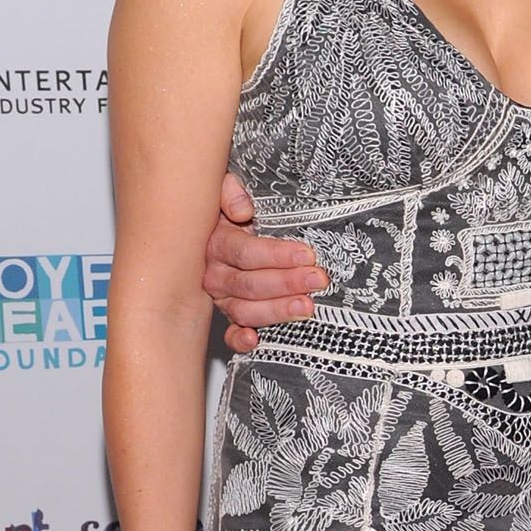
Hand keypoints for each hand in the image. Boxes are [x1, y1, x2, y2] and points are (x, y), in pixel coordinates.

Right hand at [201, 171, 325, 356]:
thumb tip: (242, 209)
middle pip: (248, 284)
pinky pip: (229, 333)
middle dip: (286, 283)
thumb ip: (229, 191)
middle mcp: (214, 273)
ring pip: (244, 310)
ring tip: (306, 307)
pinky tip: (257, 340)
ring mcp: (221, 297)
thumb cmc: (228, 209)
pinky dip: (240, 340)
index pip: (244, 252)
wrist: (212, 225)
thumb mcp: (224, 189)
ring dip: (276, 311)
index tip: (307, 255)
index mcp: (215, 242)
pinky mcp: (229, 314)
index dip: (276, 255)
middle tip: (317, 280)